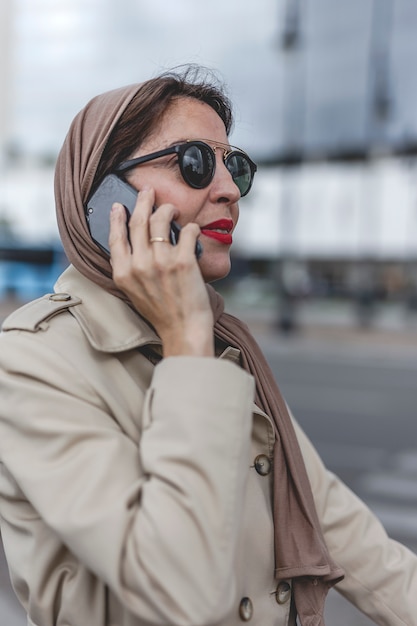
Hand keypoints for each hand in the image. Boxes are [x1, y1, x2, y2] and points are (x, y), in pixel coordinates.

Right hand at [108, 188, 213, 356]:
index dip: (117, 218)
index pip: (115, 237)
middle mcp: (139, 265)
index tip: (119, 206)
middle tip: (149, 192)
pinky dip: (191, 227)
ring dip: (168, 210)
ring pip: (162, 220)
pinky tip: (193, 229)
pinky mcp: (184, 262)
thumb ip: (130, 269)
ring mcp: (162, 262)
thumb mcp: (133, 292)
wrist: (182, 331)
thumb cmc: (161, 313)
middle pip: (138, 221)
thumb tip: (135, 242)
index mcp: (123, 273)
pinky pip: (187, 231)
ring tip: (173, 210)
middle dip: (143, 201)